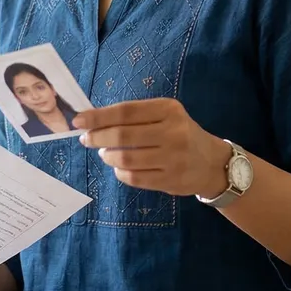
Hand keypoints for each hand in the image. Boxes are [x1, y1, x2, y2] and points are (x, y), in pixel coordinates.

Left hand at [76, 98, 229, 197]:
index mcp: (169, 110)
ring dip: (108, 157)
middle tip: (86, 139)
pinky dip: (120, 172)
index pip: (126, 112)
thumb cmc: (180, 133)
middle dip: (97, 137)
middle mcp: (173, 132)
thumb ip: (134, 116)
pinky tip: (119, 167)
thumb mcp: (164, 116)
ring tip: (105, 153)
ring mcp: (173, 159)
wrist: (212, 162)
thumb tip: (93, 121)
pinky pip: (134, 178)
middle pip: (123, 136)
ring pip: (126, 159)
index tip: (79, 121)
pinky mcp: (171, 181)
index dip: (98, 117)